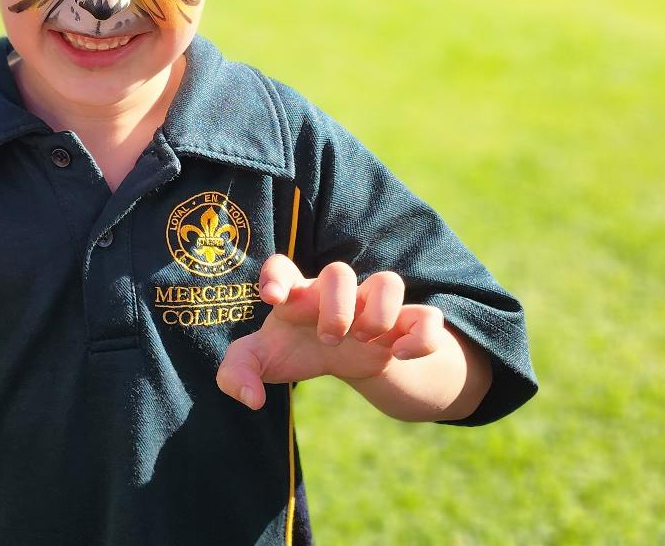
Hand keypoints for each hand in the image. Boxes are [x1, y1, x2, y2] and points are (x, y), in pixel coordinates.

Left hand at [216, 255, 447, 410]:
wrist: (342, 359)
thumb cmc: (293, 349)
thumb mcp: (260, 361)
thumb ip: (236, 374)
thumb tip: (250, 399)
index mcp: (297, 295)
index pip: (282, 266)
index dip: (276, 275)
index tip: (273, 299)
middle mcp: (336, 293)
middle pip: (339, 271)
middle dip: (334, 306)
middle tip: (328, 338)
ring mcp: (372, 306)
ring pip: (388, 282)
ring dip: (377, 312)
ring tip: (364, 340)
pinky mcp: (404, 326)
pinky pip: (428, 318)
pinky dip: (421, 337)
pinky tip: (400, 356)